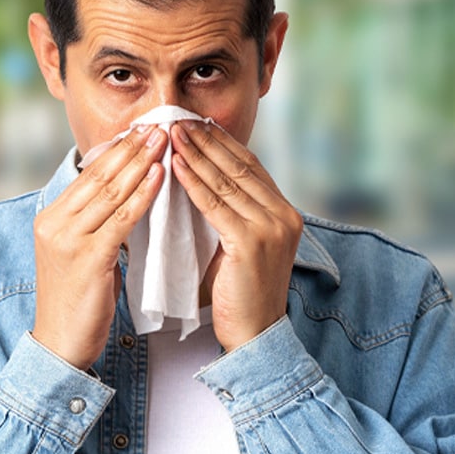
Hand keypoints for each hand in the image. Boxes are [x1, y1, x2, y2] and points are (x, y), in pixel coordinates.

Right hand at [32, 125, 167, 369]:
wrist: (60, 344)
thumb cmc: (78, 303)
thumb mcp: (82, 254)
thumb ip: (95, 225)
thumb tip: (125, 197)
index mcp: (51, 218)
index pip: (87, 174)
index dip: (117, 150)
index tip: (141, 130)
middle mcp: (54, 223)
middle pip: (98, 176)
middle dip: (130, 148)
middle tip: (158, 124)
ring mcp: (68, 239)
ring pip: (110, 192)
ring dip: (140, 163)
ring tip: (164, 140)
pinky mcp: (87, 258)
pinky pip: (121, 219)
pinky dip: (142, 195)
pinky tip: (161, 177)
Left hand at [170, 120, 302, 351]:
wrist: (254, 335)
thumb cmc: (239, 294)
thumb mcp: (237, 244)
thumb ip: (228, 215)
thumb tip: (198, 182)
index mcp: (283, 212)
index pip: (249, 166)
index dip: (221, 143)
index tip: (195, 123)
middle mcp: (283, 214)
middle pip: (239, 166)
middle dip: (206, 140)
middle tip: (178, 118)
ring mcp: (272, 227)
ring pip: (226, 181)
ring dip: (196, 154)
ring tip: (171, 133)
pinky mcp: (252, 243)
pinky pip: (216, 205)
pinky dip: (193, 183)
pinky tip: (175, 166)